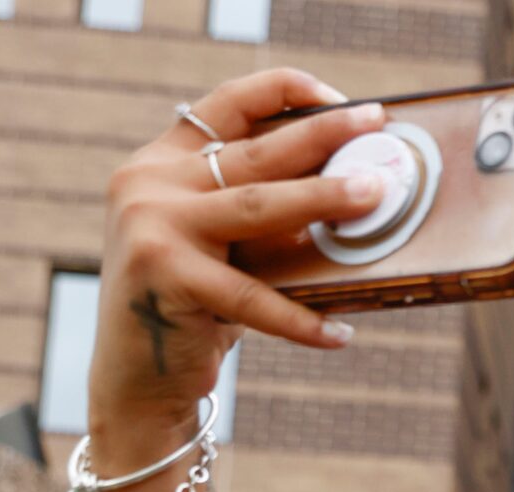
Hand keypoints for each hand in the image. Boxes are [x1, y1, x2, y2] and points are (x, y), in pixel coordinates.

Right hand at [89, 69, 384, 440]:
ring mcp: (149, 225)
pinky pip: (251, 297)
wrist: (137, 377)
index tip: (343, 99)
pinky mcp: (163, 275)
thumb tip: (351, 190)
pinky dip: (301, 319)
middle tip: (377, 127)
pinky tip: (341, 334)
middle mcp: (148, 183)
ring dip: (323, 198)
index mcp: (162, 163)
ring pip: (257, 206)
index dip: (285, 92)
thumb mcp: (226, 248)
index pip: (227, 105)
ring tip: (376, 195)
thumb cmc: (196, 308)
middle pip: (254, 151)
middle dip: (322, 135)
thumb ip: (264, 215)